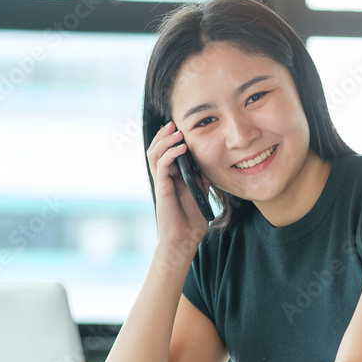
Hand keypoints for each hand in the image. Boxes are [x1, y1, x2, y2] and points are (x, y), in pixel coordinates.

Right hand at [146, 121, 211, 254]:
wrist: (184, 239)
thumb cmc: (191, 220)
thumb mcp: (201, 193)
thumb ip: (201, 178)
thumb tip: (206, 163)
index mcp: (171, 178)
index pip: (165, 153)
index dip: (169, 139)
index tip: (180, 127)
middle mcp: (164, 178)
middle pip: (156, 150)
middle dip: (163, 135)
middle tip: (173, 123)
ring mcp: (161, 182)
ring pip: (155, 154)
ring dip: (165, 141)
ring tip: (176, 131)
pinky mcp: (161, 188)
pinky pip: (161, 165)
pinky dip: (170, 154)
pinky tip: (181, 148)